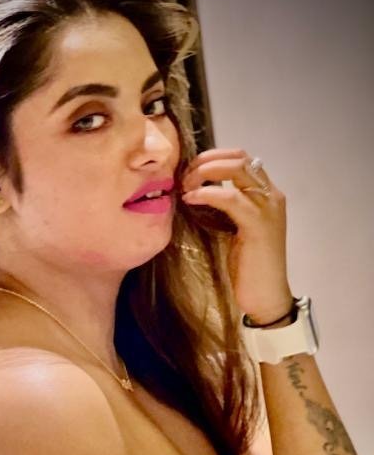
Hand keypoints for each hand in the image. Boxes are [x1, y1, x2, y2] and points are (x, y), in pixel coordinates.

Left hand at [180, 148, 293, 324]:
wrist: (265, 297)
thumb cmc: (246, 268)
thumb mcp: (232, 230)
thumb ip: (221, 210)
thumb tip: (193, 194)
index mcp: (266, 195)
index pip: (241, 159)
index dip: (213, 158)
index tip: (189, 171)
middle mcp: (271, 195)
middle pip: (239, 157)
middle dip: (207, 160)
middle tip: (184, 177)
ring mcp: (267, 208)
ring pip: (237, 169)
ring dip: (205, 172)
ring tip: (185, 186)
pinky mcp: (258, 225)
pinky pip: (230, 197)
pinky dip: (207, 194)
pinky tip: (190, 199)